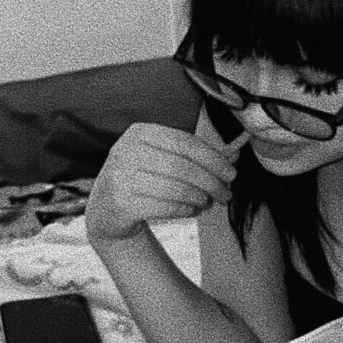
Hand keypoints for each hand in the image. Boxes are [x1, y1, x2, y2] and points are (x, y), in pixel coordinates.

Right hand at [85, 123, 247, 241]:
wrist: (106, 207)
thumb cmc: (144, 178)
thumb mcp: (164, 158)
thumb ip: (196, 155)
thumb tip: (236, 154)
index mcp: (140, 132)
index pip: (185, 142)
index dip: (213, 158)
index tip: (232, 173)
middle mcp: (126, 151)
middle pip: (182, 167)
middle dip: (211, 182)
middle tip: (226, 194)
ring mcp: (119, 177)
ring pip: (175, 189)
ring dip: (200, 198)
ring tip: (209, 202)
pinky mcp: (120, 203)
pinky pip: (165, 207)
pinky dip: (186, 210)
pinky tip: (192, 210)